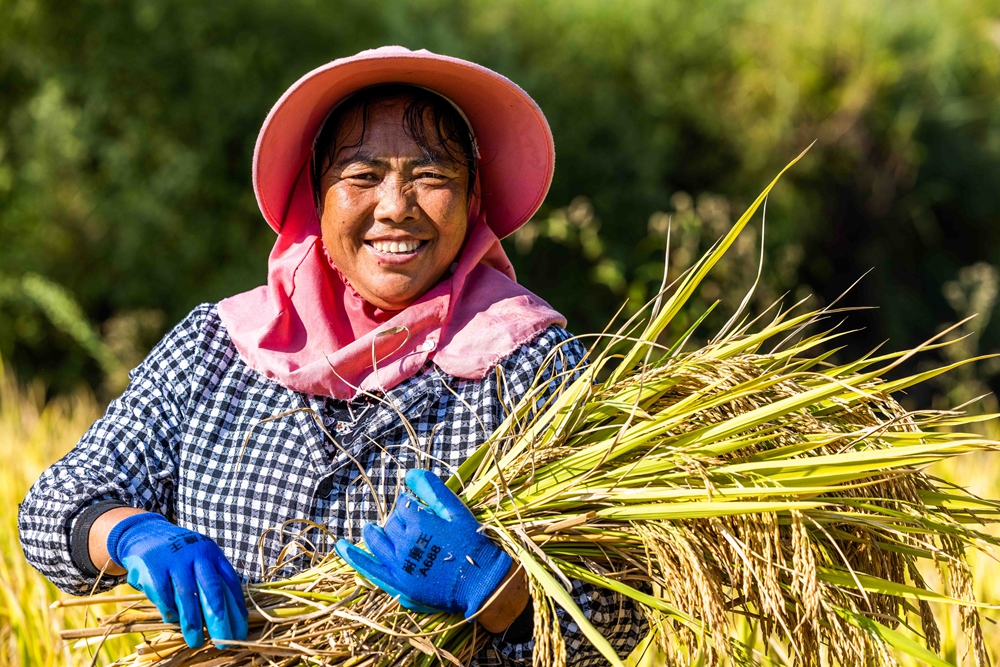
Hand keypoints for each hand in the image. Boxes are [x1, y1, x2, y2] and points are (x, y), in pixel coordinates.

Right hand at [107, 513, 248, 647]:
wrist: (145, 534)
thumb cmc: (180, 556)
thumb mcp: (200, 560)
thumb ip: (213, 581)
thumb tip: (229, 617)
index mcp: (213, 554)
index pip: (230, 584)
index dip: (237, 609)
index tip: (240, 632)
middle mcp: (197, 555)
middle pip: (212, 590)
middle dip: (219, 619)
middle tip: (224, 642)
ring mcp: (175, 560)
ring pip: (188, 596)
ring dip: (192, 622)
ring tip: (196, 641)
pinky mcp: (153, 567)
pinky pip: (164, 595)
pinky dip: (169, 611)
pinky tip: (173, 622)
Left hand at [335, 469, 511, 618]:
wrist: (479, 581)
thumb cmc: (470, 543)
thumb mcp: (456, 511)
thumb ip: (432, 489)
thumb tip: (410, 471)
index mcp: (420, 522)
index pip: (403, 506)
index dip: (411, 505)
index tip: (420, 510)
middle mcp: (405, 542)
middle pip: (391, 523)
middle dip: (399, 520)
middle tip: (414, 526)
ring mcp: (398, 564)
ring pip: (377, 541)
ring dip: (373, 532)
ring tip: (371, 528)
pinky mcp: (397, 582)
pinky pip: (369, 568)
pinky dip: (353, 557)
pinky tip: (340, 547)